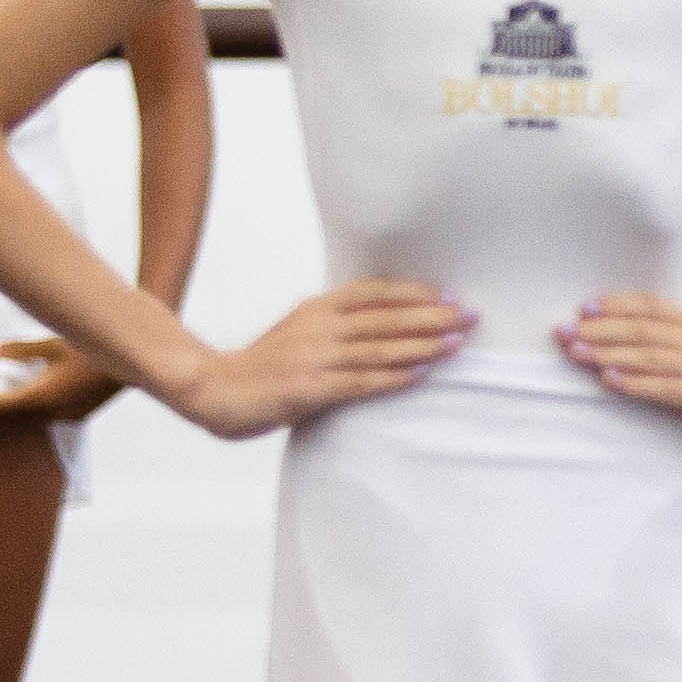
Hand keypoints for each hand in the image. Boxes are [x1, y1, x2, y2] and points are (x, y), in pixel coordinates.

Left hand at [0, 335, 123, 424]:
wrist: (134, 362)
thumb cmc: (91, 350)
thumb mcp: (50, 345)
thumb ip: (16, 351)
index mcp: (41, 397)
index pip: (0, 406)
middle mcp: (53, 414)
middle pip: (17, 412)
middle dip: (11, 394)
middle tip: (13, 371)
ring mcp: (69, 418)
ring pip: (36, 414)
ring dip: (31, 398)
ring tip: (37, 373)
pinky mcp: (81, 416)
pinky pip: (54, 414)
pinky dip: (48, 401)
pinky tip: (57, 380)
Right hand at [176, 281, 470, 436]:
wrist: (212, 389)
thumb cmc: (261, 366)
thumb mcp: (297, 333)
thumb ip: (334, 327)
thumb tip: (380, 324)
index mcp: (316, 310)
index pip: (373, 292)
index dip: (413, 292)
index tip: (448, 294)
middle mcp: (317, 328)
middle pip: (385, 317)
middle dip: (432, 315)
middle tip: (470, 314)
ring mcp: (314, 358)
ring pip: (379, 348)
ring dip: (423, 345)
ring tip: (458, 342)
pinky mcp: (309, 389)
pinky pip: (360, 382)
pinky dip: (394, 378)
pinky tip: (421, 375)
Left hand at [560, 295, 681, 451]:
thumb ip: (674, 349)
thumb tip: (628, 349)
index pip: (651, 307)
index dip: (615, 305)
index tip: (582, 308)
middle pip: (642, 328)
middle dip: (598, 329)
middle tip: (561, 331)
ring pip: (649, 354)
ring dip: (608, 352)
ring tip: (574, 352)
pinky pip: (667, 387)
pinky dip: (636, 383)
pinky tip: (610, 380)